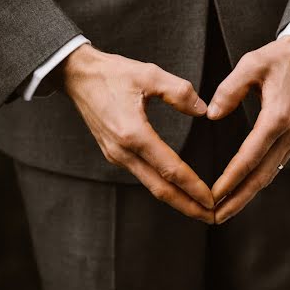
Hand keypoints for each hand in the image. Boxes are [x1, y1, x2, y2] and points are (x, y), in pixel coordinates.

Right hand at [62, 45, 214, 221]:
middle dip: (188, 206)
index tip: (213, 199)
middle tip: (213, 217)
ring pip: (151, 185)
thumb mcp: (149, 74)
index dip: (193, 186)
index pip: (170, 168)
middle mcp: (123, 151)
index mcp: (133, 134)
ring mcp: (116, 154)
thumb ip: (179, 92)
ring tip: (201, 208)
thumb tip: (204, 111)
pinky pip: (143, 175)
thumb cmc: (113, 73)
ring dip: (177, 199)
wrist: (76, 75)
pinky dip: (163, 186)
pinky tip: (179, 190)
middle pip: (160, 189)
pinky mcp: (114, 153)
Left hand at [207, 37, 289, 223]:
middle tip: (215, 217)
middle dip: (238, 199)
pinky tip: (242, 190)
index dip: (231, 179)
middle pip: (262, 175)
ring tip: (224, 211)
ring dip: (247, 194)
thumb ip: (229, 89)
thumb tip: (211, 115)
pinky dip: (257, 181)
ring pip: (269, 174)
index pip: (251, 156)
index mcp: (278, 116)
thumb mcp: (251, 64)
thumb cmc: (279, 58)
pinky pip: (275, 165)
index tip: (213, 195)